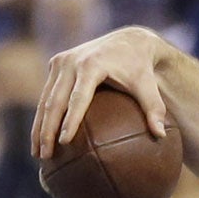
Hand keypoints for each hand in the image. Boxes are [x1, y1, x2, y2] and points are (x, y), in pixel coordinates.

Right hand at [32, 26, 170, 159]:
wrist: (128, 41)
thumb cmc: (141, 69)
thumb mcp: (149, 87)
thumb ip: (155, 109)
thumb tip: (160, 135)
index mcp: (91, 65)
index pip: (78, 98)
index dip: (70, 120)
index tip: (65, 142)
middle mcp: (71, 62)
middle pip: (54, 101)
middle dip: (47, 130)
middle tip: (46, 156)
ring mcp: (60, 62)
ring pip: (45, 100)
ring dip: (39, 128)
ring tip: (39, 154)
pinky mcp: (55, 65)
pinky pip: (46, 95)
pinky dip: (42, 117)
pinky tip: (41, 140)